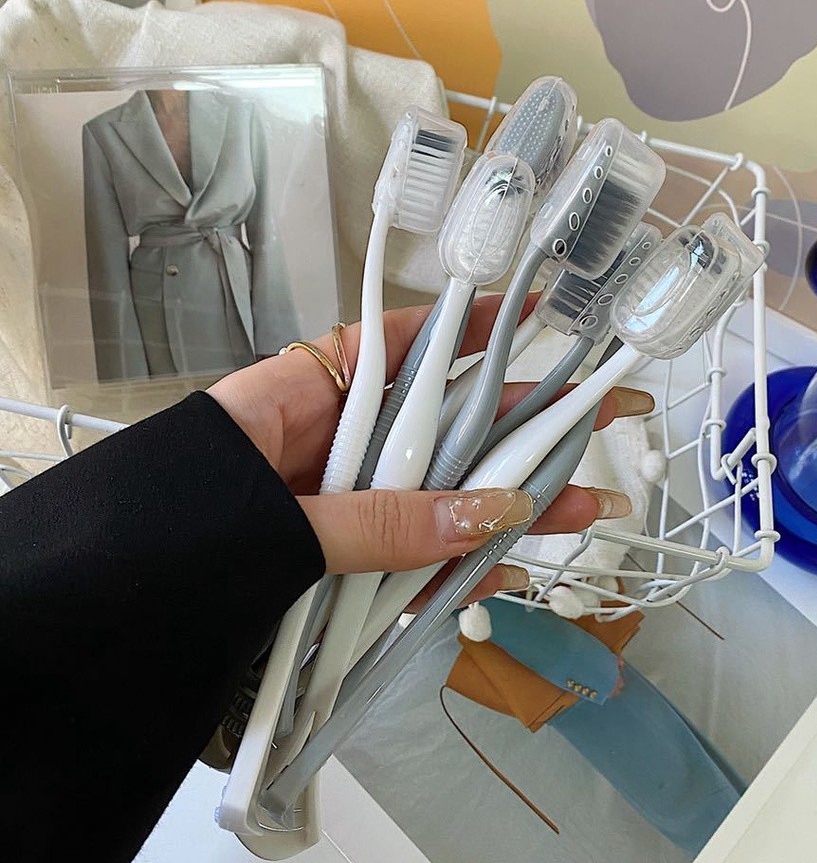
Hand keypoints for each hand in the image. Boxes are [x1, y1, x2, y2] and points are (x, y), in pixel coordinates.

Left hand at [208, 295, 652, 602]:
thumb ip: (385, 520)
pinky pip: (411, 553)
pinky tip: (500, 576)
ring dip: (506, 507)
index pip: (404, 344)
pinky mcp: (347, 557)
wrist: (118, 608)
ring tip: (579, 513)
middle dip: (522, 431)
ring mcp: (346, 500)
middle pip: (444, 427)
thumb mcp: (284, 518)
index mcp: (308, 396)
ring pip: (440, 494)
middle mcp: (336, 441)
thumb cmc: (175, 529)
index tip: (536, 309)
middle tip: (597, 424)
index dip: (473, 326)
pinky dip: (451, 569)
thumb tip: (492, 512)